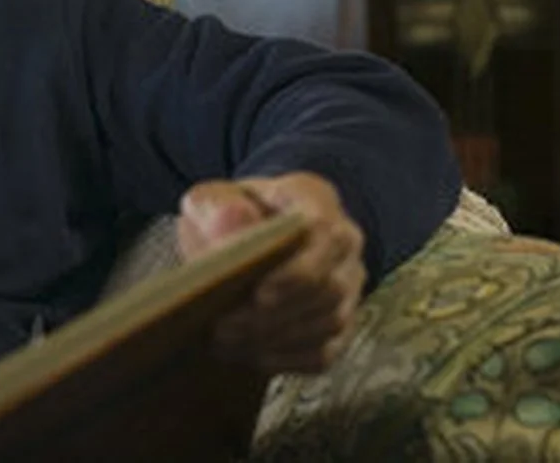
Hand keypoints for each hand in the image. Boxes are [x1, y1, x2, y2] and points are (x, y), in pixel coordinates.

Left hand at [175, 172, 366, 374]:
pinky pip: (325, 351)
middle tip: (224, 327)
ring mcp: (348, 284)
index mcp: (315, 199)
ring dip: (275, 338)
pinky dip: (287, 359)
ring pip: (327, 322)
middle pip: (326, 286)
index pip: (323, 232)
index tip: (259, 295)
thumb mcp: (211, 200)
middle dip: (273, 314)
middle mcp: (344, 242)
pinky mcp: (340, 323)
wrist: (247, 242)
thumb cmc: (230, 217)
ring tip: (226, 341)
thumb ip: (216, 206)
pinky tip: (250, 356)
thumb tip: (233, 223)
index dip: (296, 270)